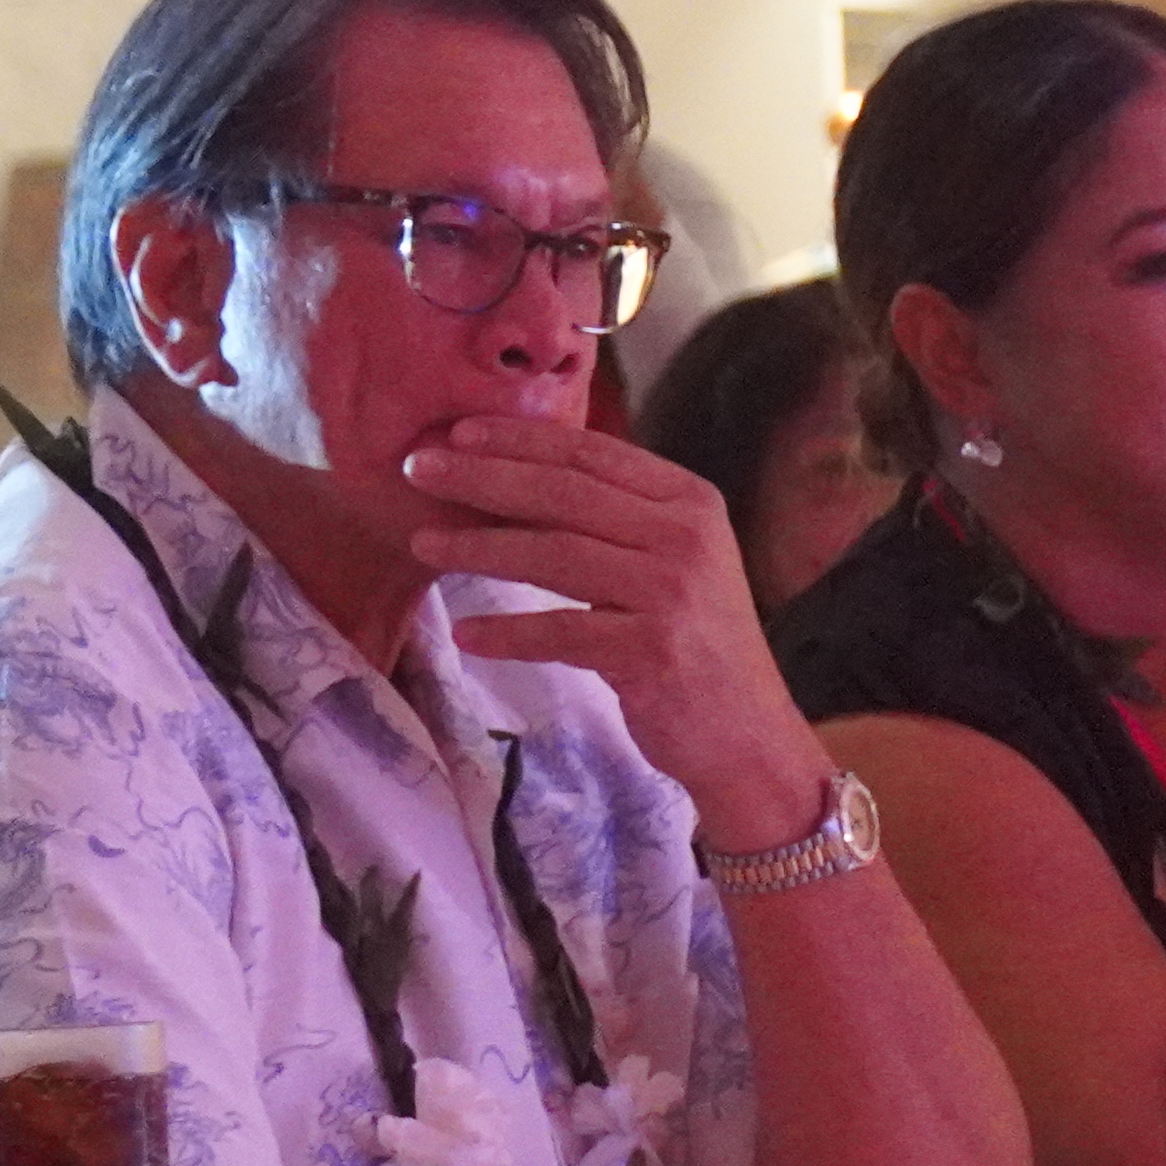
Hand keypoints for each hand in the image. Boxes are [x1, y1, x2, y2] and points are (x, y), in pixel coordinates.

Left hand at [405, 413, 834, 842]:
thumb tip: (514, 475)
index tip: (458, 431)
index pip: (593, 453)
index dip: (521, 439)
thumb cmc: (691, 642)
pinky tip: (465, 633)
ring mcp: (673, 593)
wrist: (748, 734)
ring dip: (479, 547)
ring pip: (556, 555)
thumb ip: (613, 517)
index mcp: (689, 501)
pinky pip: (562, 633)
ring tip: (421, 543)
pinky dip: (508, 632)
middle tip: (417, 469)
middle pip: (566, 494)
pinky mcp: (654, 651)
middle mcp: (686, 537)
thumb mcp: (667, 561)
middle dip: (484, 477)